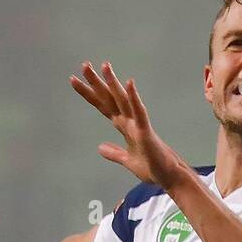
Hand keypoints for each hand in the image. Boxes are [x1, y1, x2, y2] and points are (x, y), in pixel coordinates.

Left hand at [70, 61, 187, 189]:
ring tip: (104, 66)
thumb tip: (100, 148)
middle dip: (96, 82)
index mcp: (123, 126)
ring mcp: (138, 125)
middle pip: (109, 98)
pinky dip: (134, 98)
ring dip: (113, 83)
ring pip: (123, 100)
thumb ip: (114, 153)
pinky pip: (139, 112)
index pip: (102, 106)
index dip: (88, 94)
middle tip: (84, 65)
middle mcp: (129, 121)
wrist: (168, 177)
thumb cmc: (152, 167)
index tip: (73, 80)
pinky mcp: (146, 132)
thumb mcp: (127, 160)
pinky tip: (129, 84)